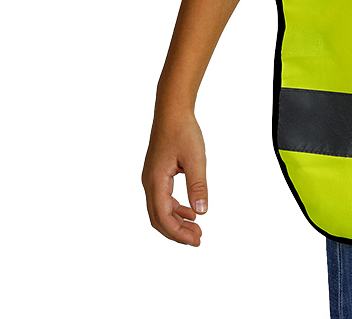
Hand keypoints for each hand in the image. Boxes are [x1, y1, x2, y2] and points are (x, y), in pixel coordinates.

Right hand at [142, 110, 207, 245]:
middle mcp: (149, 182)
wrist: (172, 110)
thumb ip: (198, 186)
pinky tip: (190, 212)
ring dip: (177, 221)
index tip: (195, 240)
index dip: (178, 232)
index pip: (163, 216)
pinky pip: (163, 199)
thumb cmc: (183, 131)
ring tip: (196, 229)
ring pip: (160, 210)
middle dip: (177, 232)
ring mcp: (151, 179)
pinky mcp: (157, 174)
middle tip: (197, 239)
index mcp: (156, 181)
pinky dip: (175, 209)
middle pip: (158, 218)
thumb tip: (202, 212)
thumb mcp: (195, 158)